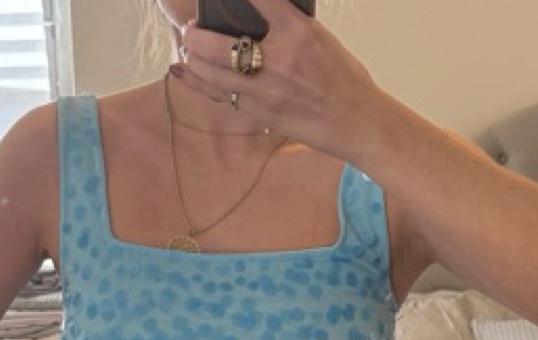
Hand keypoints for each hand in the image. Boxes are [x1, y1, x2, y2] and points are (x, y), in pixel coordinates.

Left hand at [176, 0, 380, 160]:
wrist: (357, 122)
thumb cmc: (343, 78)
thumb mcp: (319, 39)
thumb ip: (286, 27)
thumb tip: (254, 19)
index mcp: (298, 31)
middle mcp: (278, 59)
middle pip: (215, 42)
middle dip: (194, 33)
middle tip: (192, 29)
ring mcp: (265, 90)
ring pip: (210, 70)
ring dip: (192, 56)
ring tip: (189, 48)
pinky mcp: (260, 112)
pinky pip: (218, 95)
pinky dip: (195, 81)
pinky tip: (180, 69)